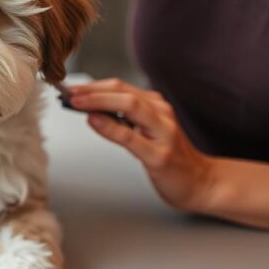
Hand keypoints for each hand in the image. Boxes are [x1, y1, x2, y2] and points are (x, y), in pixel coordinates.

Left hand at [66, 78, 216, 211]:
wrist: (200, 183)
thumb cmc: (168, 157)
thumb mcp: (144, 133)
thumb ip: (122, 119)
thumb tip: (89, 109)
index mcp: (156, 106)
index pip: (120, 87)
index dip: (93, 85)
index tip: (71, 88)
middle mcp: (161, 114)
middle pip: (123, 91)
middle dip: (92, 90)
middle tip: (68, 93)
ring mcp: (163, 133)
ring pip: (129, 106)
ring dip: (98, 101)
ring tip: (76, 102)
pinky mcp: (160, 155)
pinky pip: (131, 137)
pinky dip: (110, 127)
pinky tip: (93, 121)